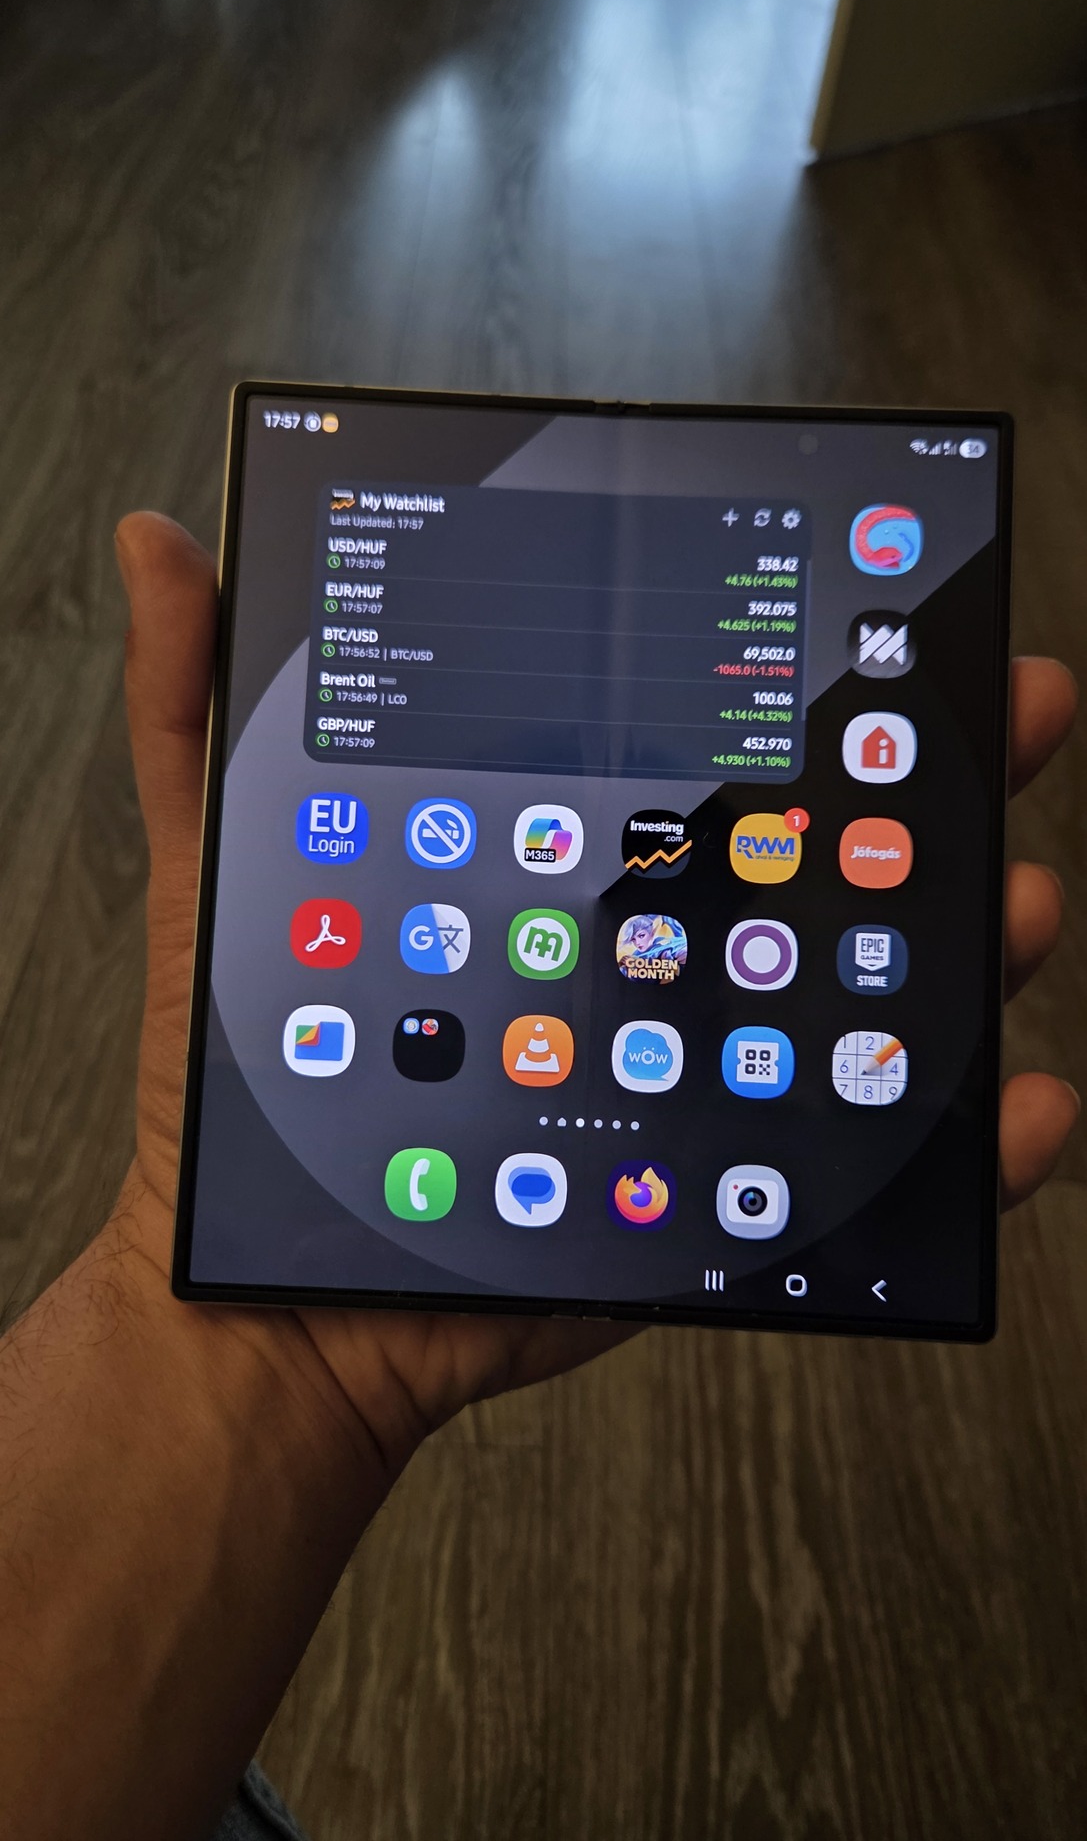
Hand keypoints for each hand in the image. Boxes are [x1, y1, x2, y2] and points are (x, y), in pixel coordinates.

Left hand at [115, 513, 1078, 1452]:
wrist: (270, 1303)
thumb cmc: (240, 1086)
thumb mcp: (210, 871)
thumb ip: (194, 711)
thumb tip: (162, 538)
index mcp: (558, 863)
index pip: (697, 743)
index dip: (797, 677)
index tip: (884, 611)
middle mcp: (645, 951)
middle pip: (813, 849)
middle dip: (925, 775)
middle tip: (1001, 713)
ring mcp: (693, 1069)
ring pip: (862, 990)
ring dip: (965, 939)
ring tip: (1014, 903)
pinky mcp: (712, 1189)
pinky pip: (858, 1167)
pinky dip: (961, 1148)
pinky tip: (1016, 1117)